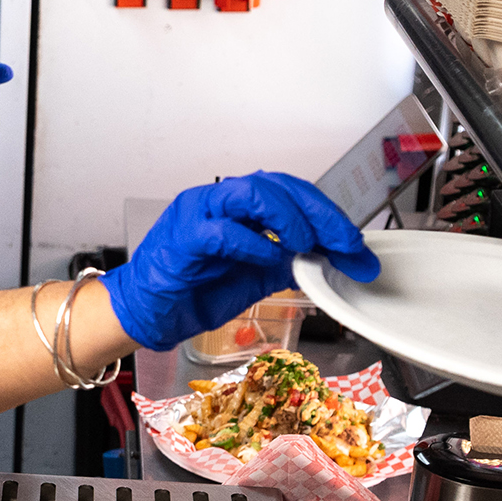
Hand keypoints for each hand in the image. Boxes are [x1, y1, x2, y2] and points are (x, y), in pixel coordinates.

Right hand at [102, 173, 379, 351]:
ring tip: (307, 246)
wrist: (145, 314)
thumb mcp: (256, 277)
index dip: (329, 216)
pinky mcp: (182, 238)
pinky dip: (254, 244)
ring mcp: (199, 214)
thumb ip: (288, 262)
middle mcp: (218, 201)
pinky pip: (223, 231)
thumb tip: (331, 259)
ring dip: (289, 218)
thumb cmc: (191, 292)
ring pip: (251, 192)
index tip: (356, 247)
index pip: (292, 193)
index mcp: (237, 207)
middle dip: (320, 213)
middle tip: (347, 244)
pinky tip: (271, 260)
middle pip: (278, 185)